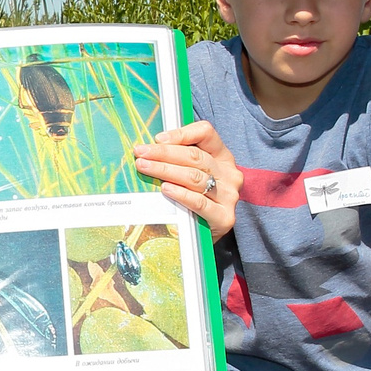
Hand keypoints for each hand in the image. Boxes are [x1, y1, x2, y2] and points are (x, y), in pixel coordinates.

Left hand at [135, 121, 240, 239]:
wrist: (204, 237)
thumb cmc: (193, 200)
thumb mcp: (190, 174)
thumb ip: (178, 159)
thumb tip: (149, 147)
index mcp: (222, 156)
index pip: (206, 133)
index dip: (181, 133)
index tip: (157, 138)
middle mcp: (229, 173)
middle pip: (195, 156)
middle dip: (164, 153)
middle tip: (141, 153)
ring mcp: (228, 195)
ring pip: (195, 177)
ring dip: (166, 170)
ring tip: (145, 167)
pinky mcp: (224, 217)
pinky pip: (199, 202)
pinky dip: (181, 194)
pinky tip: (165, 189)